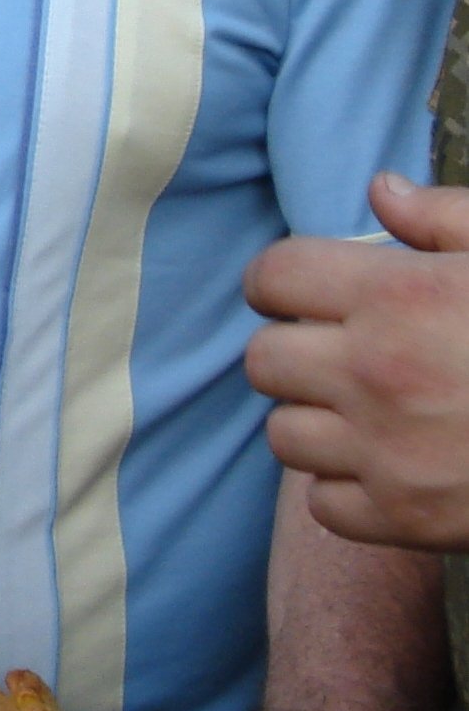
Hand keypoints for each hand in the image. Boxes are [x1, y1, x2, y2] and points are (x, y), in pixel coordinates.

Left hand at [247, 174, 468, 549]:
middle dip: (297, 352)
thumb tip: (381, 191)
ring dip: (318, 422)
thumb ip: (447, 219)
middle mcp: (376, 372)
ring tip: (374, 413)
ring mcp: (386, 451)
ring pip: (284, 434)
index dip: (285, 283)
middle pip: (264, 359)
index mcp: (398, 297)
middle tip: (344, 356)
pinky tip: (395, 466)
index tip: (307, 294)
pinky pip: (323, 503)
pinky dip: (349, 489)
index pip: (273, 278)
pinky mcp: (406, 518)